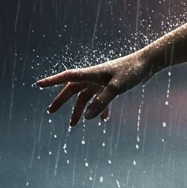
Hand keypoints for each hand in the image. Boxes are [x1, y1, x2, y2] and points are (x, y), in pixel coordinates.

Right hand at [35, 53, 154, 126]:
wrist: (149, 62)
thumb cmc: (133, 71)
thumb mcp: (116, 88)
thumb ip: (101, 102)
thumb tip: (87, 118)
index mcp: (91, 74)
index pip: (66, 77)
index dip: (52, 81)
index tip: (37, 85)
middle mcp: (94, 77)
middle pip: (72, 90)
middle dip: (61, 101)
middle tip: (50, 112)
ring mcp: (102, 81)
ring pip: (86, 97)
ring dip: (80, 110)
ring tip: (74, 124)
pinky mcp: (112, 85)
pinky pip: (101, 99)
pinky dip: (99, 109)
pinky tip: (102, 119)